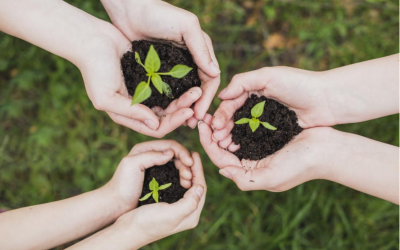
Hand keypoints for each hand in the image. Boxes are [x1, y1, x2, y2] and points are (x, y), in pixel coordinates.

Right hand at [80, 23, 201, 136]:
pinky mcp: (151, 77)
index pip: (156, 127)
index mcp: (129, 116)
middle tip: (198, 96)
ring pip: (170, 102)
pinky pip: (169, 86)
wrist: (93, 40)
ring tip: (197, 89)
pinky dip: (179, 86)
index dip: (174, 122)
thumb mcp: (106, 97)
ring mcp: (146, 92)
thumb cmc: (95, 70)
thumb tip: (155, 125)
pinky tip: (190, 81)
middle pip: (167, 116)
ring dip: (184, 98)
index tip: (189, 111)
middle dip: (183, 109)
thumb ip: (130, 112)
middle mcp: (139, 107)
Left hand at [100, 0, 220, 122]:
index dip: (207, 98)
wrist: (128, 9)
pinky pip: (167, 90)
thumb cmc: (158, 13)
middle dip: (196, 107)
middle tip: (191, 124)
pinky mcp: (158, 70)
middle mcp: (190, 60)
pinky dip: (168, 101)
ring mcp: (174, 67)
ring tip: (178, 121)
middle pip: (198, 89)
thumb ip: (201, 48)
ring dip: (183, 107)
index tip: (200, 114)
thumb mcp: (185, 26)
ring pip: (183, 92)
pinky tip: (164, 112)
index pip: (210, 79)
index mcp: (200, 51)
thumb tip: (216, 73)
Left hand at [102, 140, 194, 216]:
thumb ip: (151, 156)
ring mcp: (156, 166)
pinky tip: (185, 184)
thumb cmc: (122, 185)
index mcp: (145, 148)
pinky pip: (174, 173)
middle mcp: (151, 155)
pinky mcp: (158, 178)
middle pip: (175, 154)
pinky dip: (181, 177)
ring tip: (188, 181)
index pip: (170, 145)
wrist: (115, 204)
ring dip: (185, 170)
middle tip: (189, 175)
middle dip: (185, 162)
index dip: (182, 152)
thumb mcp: (132, 165)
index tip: (190, 163)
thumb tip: (171, 153)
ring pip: (176, 164)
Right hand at [106, 153, 205, 248]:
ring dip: (186, 172)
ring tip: (182, 160)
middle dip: (194, 169)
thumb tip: (201, 187)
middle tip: (189, 154)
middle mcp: (187, 213)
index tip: (194, 154)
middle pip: (196, 186)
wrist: (127, 230)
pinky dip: (177, 176)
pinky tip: (174, 168)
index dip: (199, 170)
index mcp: (191, 215)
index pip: (201, 188)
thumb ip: (190, 202)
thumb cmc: (147, 223)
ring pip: (188, 186)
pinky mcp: (168, 206)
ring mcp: (178, 210)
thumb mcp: (171, 214)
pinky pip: (178, 188)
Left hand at [199, 115, 333, 191]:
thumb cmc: (301, 165)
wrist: (327, 149)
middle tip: (203, 117)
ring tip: (213, 113)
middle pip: (224, 149)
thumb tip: (222, 171)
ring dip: (222, 127)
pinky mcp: (267, 136)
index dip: (208, 144)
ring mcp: (259, 149)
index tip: (200, 126)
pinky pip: (246, 129)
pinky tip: (231, 111)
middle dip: (212, 134)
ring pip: (233, 138)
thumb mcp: (271, 178)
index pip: (222, 160)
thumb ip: (244, 179)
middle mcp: (252, 163)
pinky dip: (236, 122)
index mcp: (250, 174)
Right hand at [212, 67, 335, 142]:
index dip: (221, 113)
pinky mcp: (275, 131)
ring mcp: (266, 119)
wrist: (327, 100)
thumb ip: (243, 81)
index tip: (214, 125)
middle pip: (234, 117)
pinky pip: (256, 137)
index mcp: (253, 90)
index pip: (231, 102)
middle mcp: (257, 104)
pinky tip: (238, 149)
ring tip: (224, 146)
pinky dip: (246, 142)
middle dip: (223, 128)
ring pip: (243, 129)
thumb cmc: (299, 84)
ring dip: (232, 136)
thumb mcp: (269, 76)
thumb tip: (221, 95)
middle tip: (216, 139)